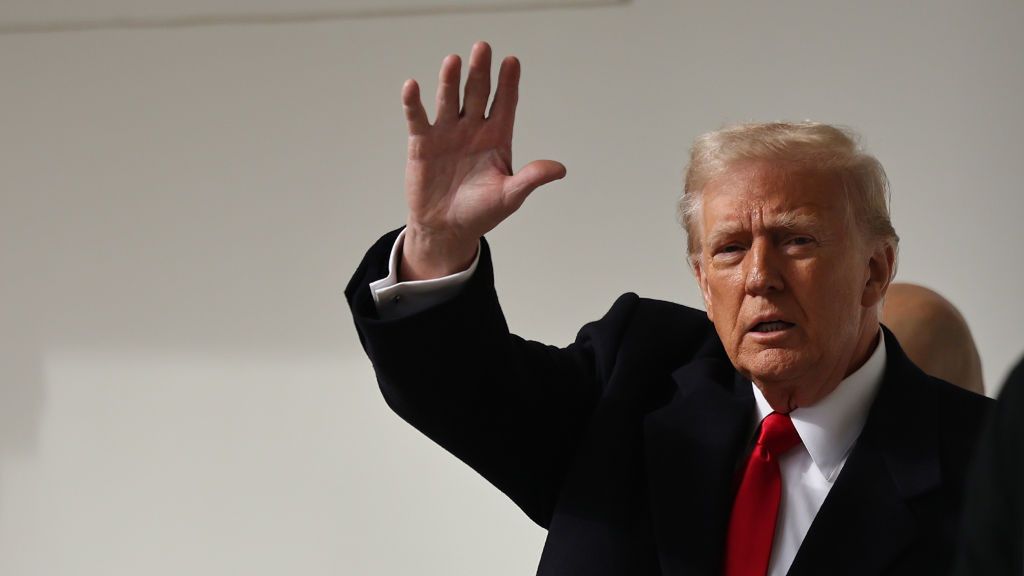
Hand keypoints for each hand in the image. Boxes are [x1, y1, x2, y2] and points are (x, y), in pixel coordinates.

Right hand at [400, 41, 565, 279]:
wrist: (446, 229)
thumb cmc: (481, 212)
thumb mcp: (510, 196)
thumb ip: (531, 178)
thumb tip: (560, 169)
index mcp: (496, 138)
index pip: (505, 104)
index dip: (508, 83)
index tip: (512, 62)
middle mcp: (472, 129)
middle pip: (478, 93)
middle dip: (481, 72)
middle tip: (483, 48)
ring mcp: (447, 133)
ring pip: (449, 100)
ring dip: (451, 81)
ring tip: (454, 61)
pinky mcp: (423, 143)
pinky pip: (418, 118)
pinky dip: (413, 103)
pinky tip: (412, 86)